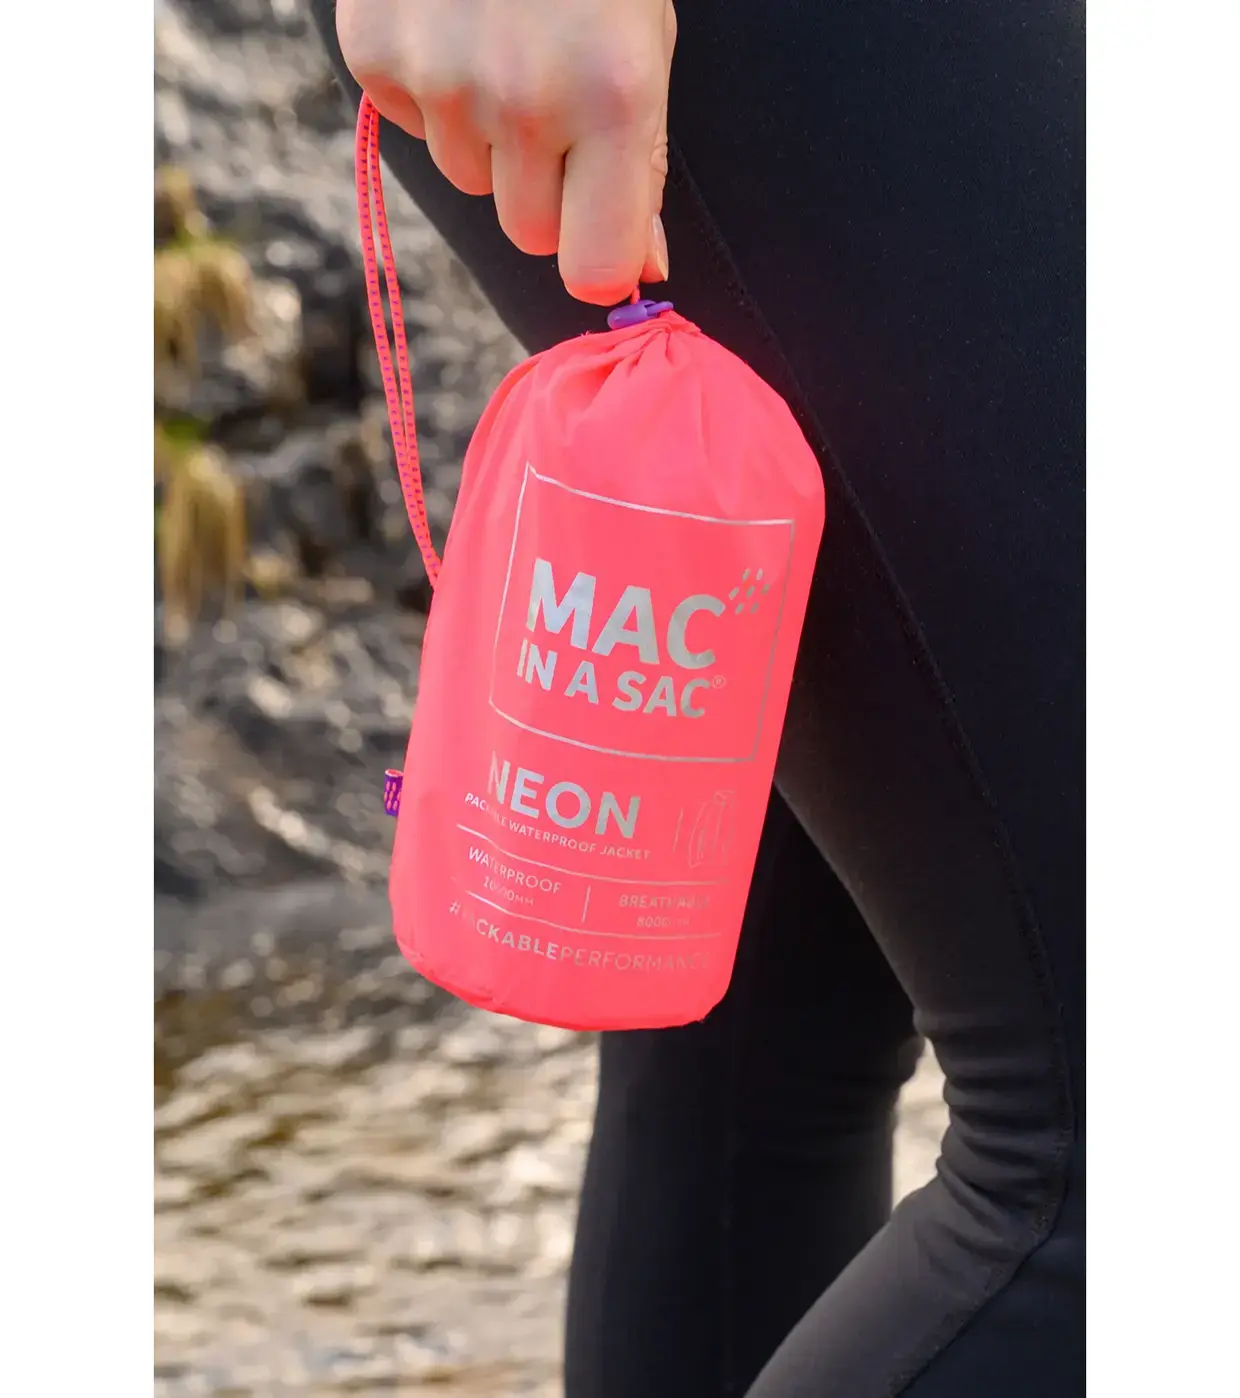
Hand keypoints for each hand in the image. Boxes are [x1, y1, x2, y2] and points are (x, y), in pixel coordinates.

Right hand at [337, 0, 674, 305]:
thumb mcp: (643, 45)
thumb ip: (641, 166)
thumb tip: (641, 270)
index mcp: (611, 97)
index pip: (593, 267)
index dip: (600, 260)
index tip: (603, 238)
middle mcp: (523, 98)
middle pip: (529, 233)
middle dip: (548, 191)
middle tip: (557, 105)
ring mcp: (440, 78)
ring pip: (470, 181)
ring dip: (490, 137)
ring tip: (505, 43)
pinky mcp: (376, 54)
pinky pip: (417, 131)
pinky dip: (437, 94)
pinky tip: (456, 24)